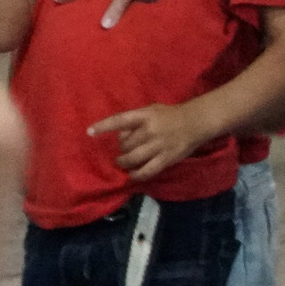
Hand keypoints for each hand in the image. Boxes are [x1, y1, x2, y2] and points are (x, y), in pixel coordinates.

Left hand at [89, 101, 215, 181]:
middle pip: (125, 144)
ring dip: (124, 163)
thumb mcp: (150, 110)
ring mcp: (158, 146)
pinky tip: (132, 175)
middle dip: (121, 149)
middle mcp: (150, 131)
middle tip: (123, 150)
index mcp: (144, 116)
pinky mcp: (166, 159)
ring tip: (122, 163)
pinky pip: (147, 171)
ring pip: (133, 159)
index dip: (104, 126)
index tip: (89, 132)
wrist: (195, 122)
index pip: (120, 120)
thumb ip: (135, 121)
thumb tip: (119, 135)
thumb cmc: (169, 115)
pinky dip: (137, 175)